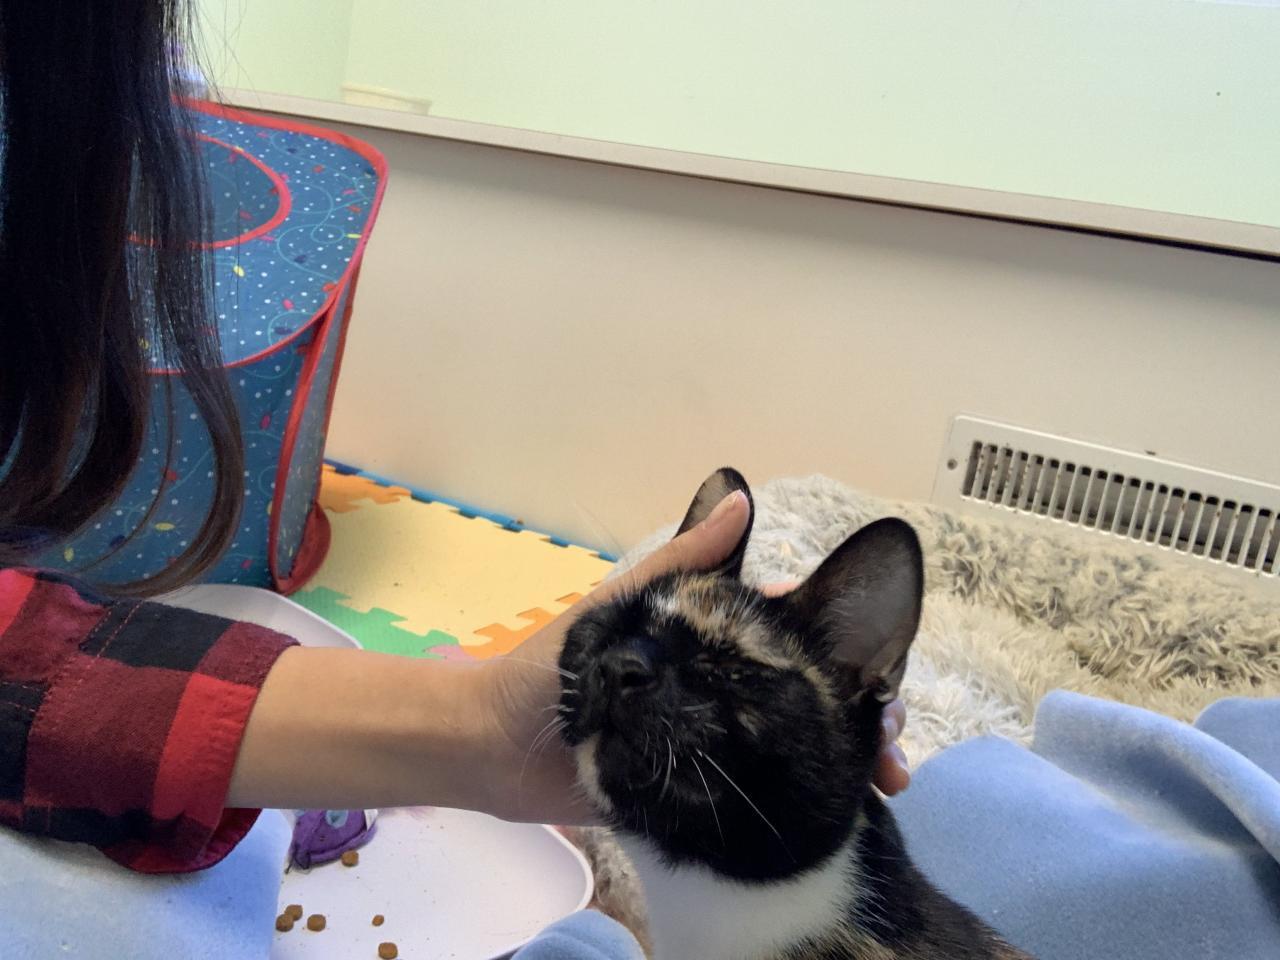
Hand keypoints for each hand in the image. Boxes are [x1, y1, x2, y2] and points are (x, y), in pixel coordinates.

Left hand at [479, 492, 909, 824]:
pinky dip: (808, 798)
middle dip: (858, 708)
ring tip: (882, 776)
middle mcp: (720, 690)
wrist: (492, 749)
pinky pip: (761, 794)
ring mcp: (714, 742)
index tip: (875, 668)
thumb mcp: (617, 609)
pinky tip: (847, 806)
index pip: (791, 638)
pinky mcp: (699, 793)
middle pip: (808, 695)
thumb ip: (678, 565)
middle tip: (888, 733)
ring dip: (846, 754)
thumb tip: (739, 498)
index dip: (842, 650)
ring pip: (798, 745)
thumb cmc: (546, 668)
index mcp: (705, 644)